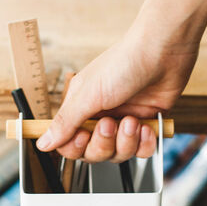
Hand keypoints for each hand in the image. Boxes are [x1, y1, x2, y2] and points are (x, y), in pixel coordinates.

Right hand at [36, 26, 197, 161]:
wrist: (164, 50)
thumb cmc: (125, 62)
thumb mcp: (89, 94)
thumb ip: (66, 122)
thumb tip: (42, 142)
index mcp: (82, 107)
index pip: (69, 142)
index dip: (75, 147)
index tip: (83, 137)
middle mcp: (101, 116)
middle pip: (94, 153)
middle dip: (103, 143)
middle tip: (111, 124)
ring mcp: (124, 121)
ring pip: (118, 154)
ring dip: (126, 141)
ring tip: (132, 120)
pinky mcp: (146, 124)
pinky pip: (141, 150)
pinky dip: (144, 143)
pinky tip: (146, 126)